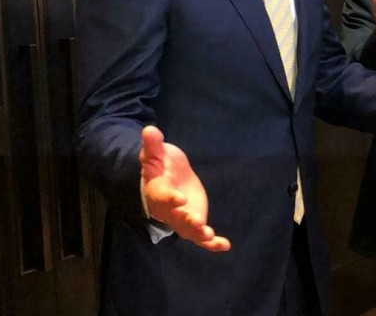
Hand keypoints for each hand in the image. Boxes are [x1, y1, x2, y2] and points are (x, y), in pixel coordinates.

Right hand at [140, 126, 229, 251]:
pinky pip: (201, 237)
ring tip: (209, 236)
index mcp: (158, 191)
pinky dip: (212, 243)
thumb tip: (150, 129)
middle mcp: (168, 210)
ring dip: (198, 233)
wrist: (163, 181)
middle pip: (176, 218)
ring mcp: (182, 219)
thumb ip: (153, 145)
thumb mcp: (155, 154)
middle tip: (196, 222)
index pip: (163, 196)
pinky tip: (225, 246)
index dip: (171, 197)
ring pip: (188, 230)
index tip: (179, 198)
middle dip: (186, 220)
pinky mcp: (194, 223)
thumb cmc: (159, 166)